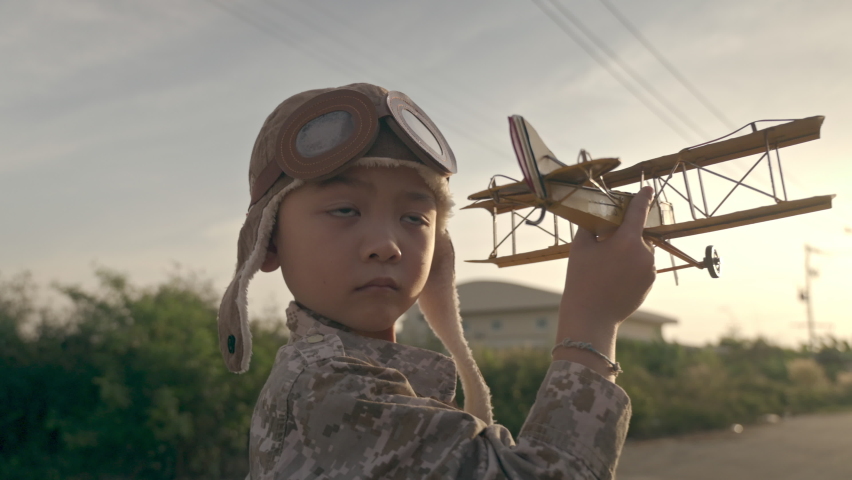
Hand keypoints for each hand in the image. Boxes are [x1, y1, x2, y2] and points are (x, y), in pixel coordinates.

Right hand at [561, 186, 655, 325]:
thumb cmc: (582, 280)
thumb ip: (591, 228)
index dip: (643, 198)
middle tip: (605, 245)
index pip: (638, 212)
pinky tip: (613, 278)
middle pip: (637, 235)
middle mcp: (644, 253)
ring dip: (628, 253)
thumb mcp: (580, 248)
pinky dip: (631, 267)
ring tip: (606, 268)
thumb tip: (597, 219)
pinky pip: (642, 267)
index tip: (648, 189)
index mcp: (626, 240)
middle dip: (625, 236)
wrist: (591, 316)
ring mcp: (650, 270)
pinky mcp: (650, 283)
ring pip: (640, 252)